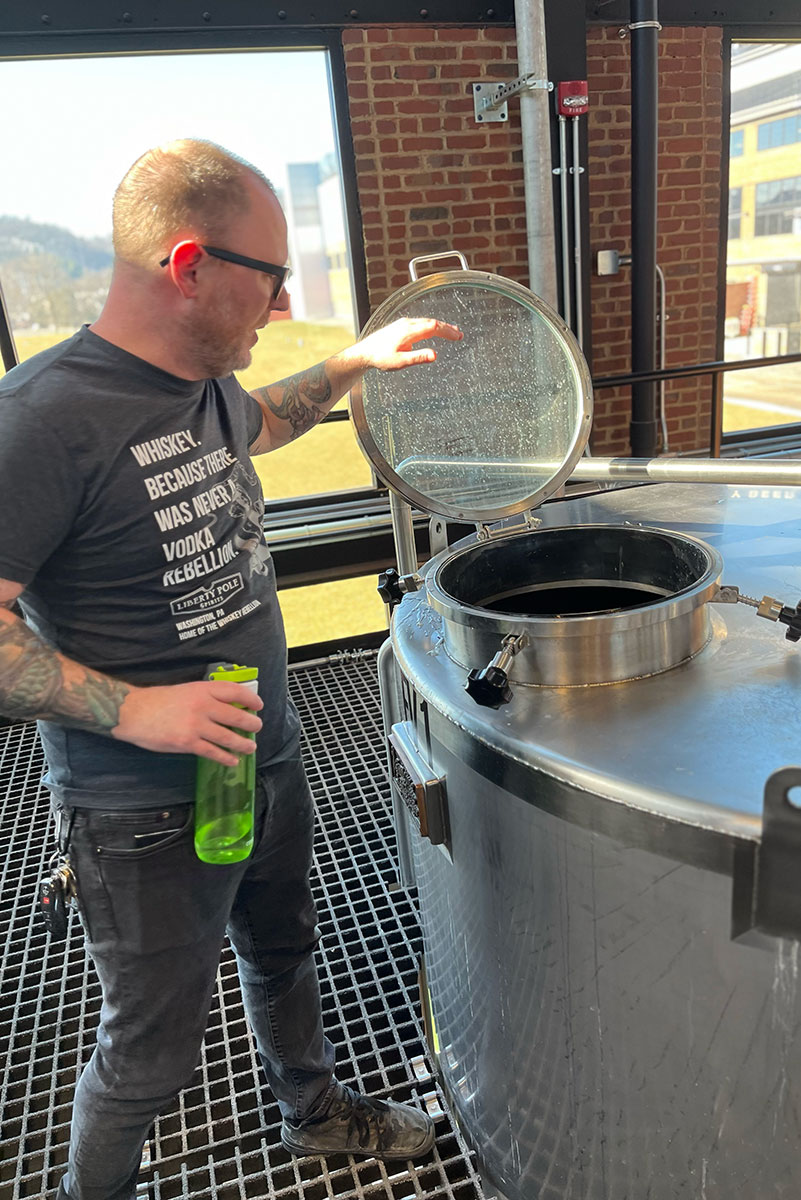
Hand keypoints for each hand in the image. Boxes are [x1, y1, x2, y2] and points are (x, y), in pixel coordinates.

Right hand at [112, 680, 263, 766]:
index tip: (258, 705)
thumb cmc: (157, 700)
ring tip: (250, 747)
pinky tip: (232, 761)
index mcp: (202, 689)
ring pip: (229, 737)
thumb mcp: (185, 690)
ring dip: (243, 744)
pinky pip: (213, 752)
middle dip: (252, 724)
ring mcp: (196, 725)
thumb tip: (226, 706)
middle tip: (257, 728)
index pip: (235, 691)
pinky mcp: (188, 743)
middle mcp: (203, 705)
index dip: (251, 698)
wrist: (133, 712)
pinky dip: (226, 758)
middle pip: (237, 716)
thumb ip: (204, 696)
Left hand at [358, 318, 462, 371]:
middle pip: (431, 322)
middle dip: (447, 328)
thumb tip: (435, 355)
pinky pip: (420, 323)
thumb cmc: (380, 358)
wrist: (364, 353)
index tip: (458, 337)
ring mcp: (403, 324)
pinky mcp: (400, 326)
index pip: (433, 327)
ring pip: (426, 322)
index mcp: (408, 331)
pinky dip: (430, 327)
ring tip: (452, 332)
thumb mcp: (400, 362)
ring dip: (440, 326)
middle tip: (459, 335)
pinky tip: (433, 331)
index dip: (447, 331)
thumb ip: (418, 357)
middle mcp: (406, 324)